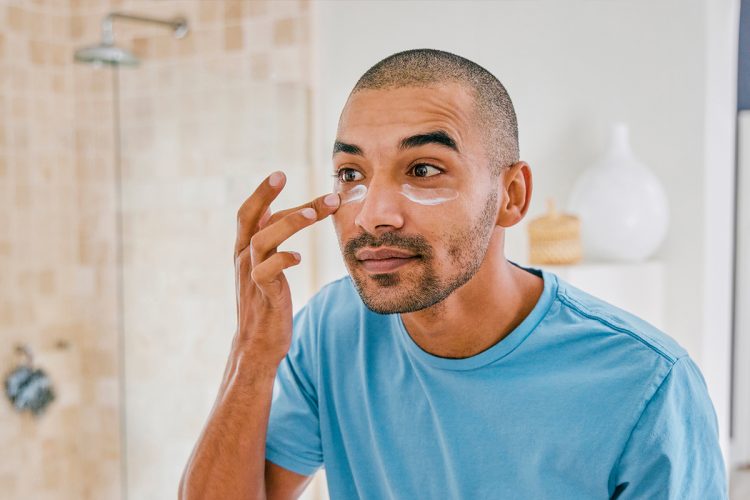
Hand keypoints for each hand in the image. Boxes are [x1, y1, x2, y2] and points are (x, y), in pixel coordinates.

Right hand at [233, 171, 339, 364]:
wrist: (257, 344)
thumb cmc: (267, 302)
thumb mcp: (267, 267)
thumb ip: (274, 242)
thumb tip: (292, 215)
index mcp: (245, 250)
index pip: (249, 213)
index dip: (262, 192)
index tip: (280, 174)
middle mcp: (244, 258)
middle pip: (250, 218)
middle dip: (265, 194)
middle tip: (283, 175)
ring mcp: (251, 276)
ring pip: (262, 240)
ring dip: (288, 223)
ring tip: (313, 213)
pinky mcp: (263, 294)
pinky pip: (267, 272)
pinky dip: (282, 260)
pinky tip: (298, 258)